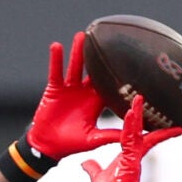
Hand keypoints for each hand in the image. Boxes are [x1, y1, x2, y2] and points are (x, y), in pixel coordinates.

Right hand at [26, 33, 119, 160]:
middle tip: (106, 39)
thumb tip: (132, 135)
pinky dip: (55, 60)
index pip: (108, 84)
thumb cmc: (72, 144)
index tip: (126, 60)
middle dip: (98, 57)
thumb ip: (111, 135)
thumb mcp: (94, 139)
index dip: (115, 74)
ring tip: (82, 36)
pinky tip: (56, 46)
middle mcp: (83, 92)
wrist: (49, 146)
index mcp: (95, 102)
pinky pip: (55, 71)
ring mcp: (69, 89)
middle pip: (92, 71)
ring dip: (77, 52)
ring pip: (74, 67)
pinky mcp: (54, 88)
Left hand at [81, 97, 181, 181]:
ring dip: (136, 114)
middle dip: (139, 113)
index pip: (131, 134)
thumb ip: (93, 169)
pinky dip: (130, 127)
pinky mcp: (131, 160)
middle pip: (137, 129)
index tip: (136, 112)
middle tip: (140, 97)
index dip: (134, 124)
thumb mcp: (98, 178)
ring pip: (136, 131)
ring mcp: (133, 157)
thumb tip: (85, 164)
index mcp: (126, 155)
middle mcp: (132, 154)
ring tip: (137, 99)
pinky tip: (130, 114)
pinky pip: (131, 139)